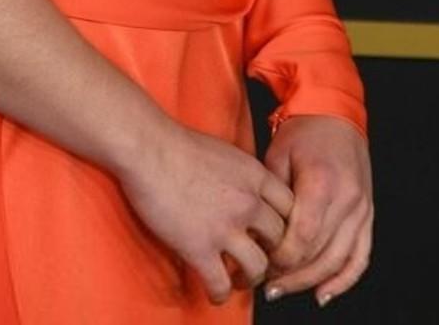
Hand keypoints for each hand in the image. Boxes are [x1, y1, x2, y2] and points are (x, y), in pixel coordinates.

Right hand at [116, 117, 295, 306]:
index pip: (291, 208)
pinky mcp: (200, 248)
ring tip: (238, 279)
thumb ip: (242, 175)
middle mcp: (248, 202)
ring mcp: (225, 227)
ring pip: (258, 267)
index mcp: (254, 175)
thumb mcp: (225, 151)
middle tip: (260, 259)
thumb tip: (245, 190)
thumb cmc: (177, 143)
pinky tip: (215, 293)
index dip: (287, 225)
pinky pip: (221, 284)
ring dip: (250, 279)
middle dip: (274, 255)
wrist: (147, 148)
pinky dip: (220, 295)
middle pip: (281, 240)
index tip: (275, 234)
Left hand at [259, 114, 372, 306]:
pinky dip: (344, 280)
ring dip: (312, 281)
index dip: (280, 259)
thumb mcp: (277, 156)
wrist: (335, 113)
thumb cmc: (302, 132)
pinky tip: (324, 294)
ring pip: (339, 261)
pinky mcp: (368, 215)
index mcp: (322, 183)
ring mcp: (362, 209)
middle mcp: (347, 200)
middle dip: (291, 275)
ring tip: (285, 290)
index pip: (302, 238)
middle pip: (320, 254)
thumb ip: (272, 198)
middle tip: (267, 285)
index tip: (261, 263)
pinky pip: (361, 257)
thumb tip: (260, 236)